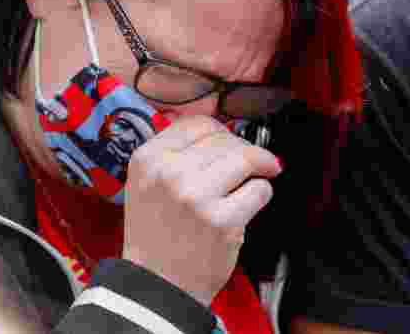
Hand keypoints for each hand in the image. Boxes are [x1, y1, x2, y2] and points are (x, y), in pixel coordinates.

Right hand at [122, 115, 282, 306]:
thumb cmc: (157, 236)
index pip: (197, 123)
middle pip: (225, 139)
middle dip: (244, 150)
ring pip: (246, 158)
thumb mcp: (147, 184)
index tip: (232, 142)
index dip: (221, 131)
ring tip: (257, 178)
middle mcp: (169, 173)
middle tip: (250, 164)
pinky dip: (261, 194)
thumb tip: (218, 124)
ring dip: (259, 168)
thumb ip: (175, 153)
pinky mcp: (222, 221)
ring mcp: (195, 197)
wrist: (156, 286)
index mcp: (147, 159)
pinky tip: (248, 204)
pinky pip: (259, 190)